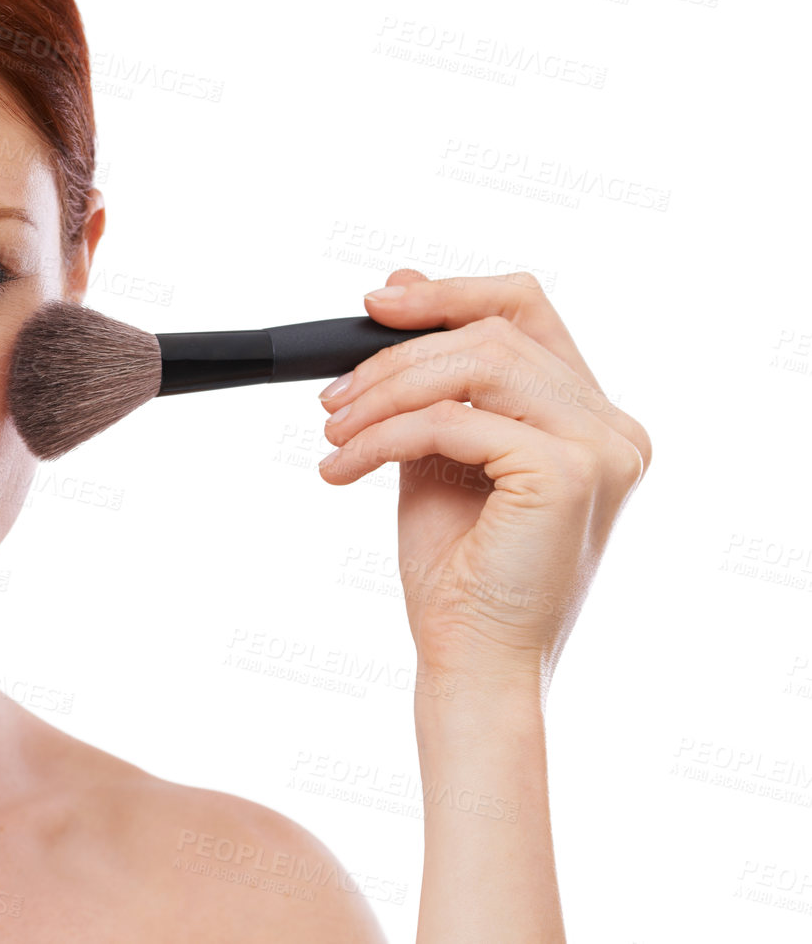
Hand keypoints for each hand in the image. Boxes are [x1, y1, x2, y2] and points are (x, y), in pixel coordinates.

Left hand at [316, 269, 650, 691]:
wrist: (472, 660)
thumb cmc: (459, 571)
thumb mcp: (436, 451)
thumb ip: (430, 377)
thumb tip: (399, 284)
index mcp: (591, 418)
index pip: (528, 312)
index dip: (450, 294)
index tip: (375, 305)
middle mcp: (612, 428)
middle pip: (495, 332)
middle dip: (397, 355)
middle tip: (332, 398)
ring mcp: (600, 448)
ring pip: (476, 364)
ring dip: (385, 392)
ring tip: (334, 433)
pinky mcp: (567, 474)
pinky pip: (454, 420)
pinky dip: (384, 436)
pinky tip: (344, 468)